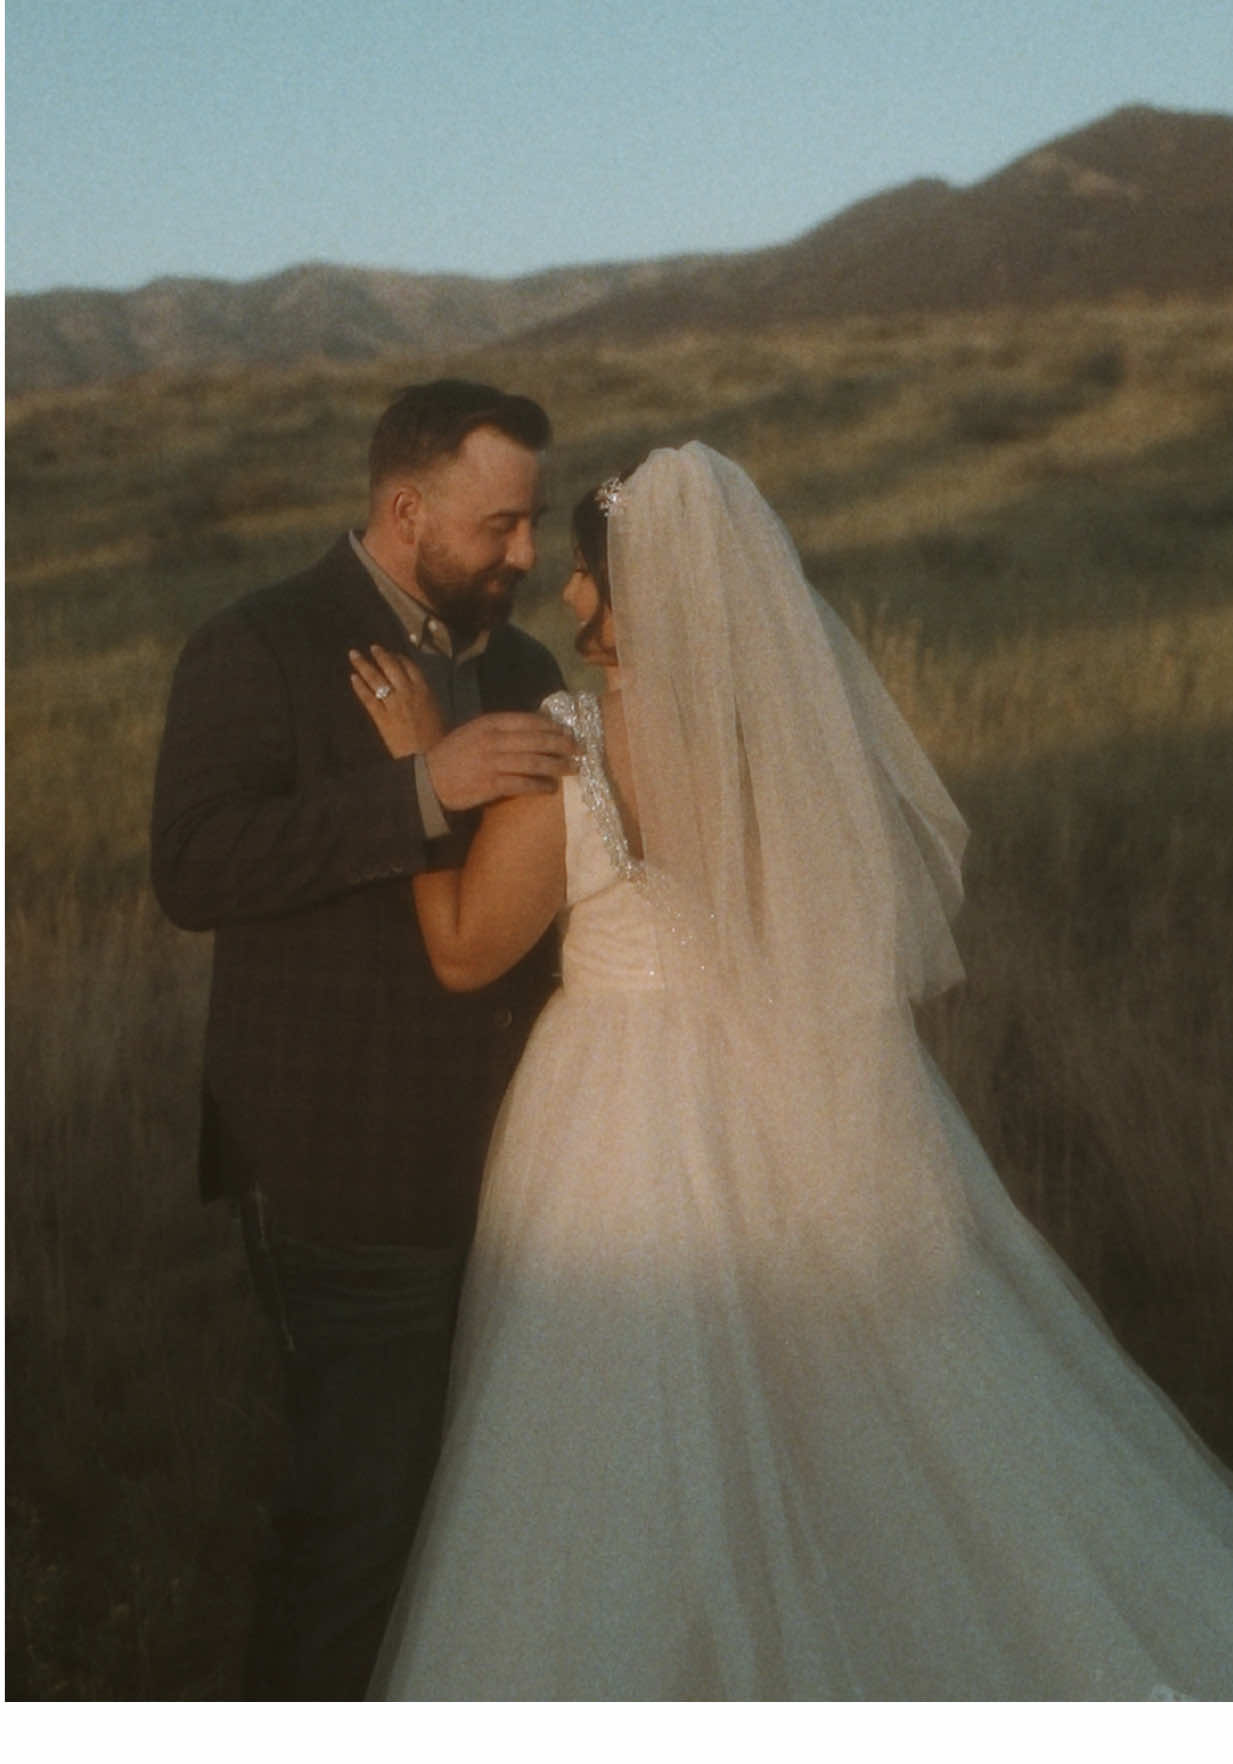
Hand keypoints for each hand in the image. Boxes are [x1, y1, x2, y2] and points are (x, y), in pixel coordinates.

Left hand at [350, 645, 444, 757]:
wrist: (428, 759)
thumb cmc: (439, 739)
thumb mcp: (438, 713)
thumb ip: (427, 699)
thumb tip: (420, 692)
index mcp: (424, 691)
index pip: (409, 666)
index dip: (399, 657)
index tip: (392, 654)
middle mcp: (407, 693)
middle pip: (391, 668)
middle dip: (380, 655)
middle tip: (372, 648)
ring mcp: (393, 705)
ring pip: (376, 679)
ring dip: (364, 665)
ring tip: (354, 655)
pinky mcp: (382, 719)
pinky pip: (368, 699)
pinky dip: (360, 687)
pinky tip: (352, 678)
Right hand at [424, 712, 577, 811]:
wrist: (429, 780)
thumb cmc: (454, 755)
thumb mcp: (474, 731)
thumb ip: (500, 728)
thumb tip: (535, 726)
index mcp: (489, 723)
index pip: (529, 721)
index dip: (552, 727)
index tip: (568, 731)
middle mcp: (493, 740)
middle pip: (536, 740)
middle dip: (561, 745)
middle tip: (578, 749)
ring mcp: (493, 763)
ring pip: (534, 762)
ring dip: (557, 765)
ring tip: (572, 768)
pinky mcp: (491, 785)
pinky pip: (523, 784)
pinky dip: (540, 786)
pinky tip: (551, 788)